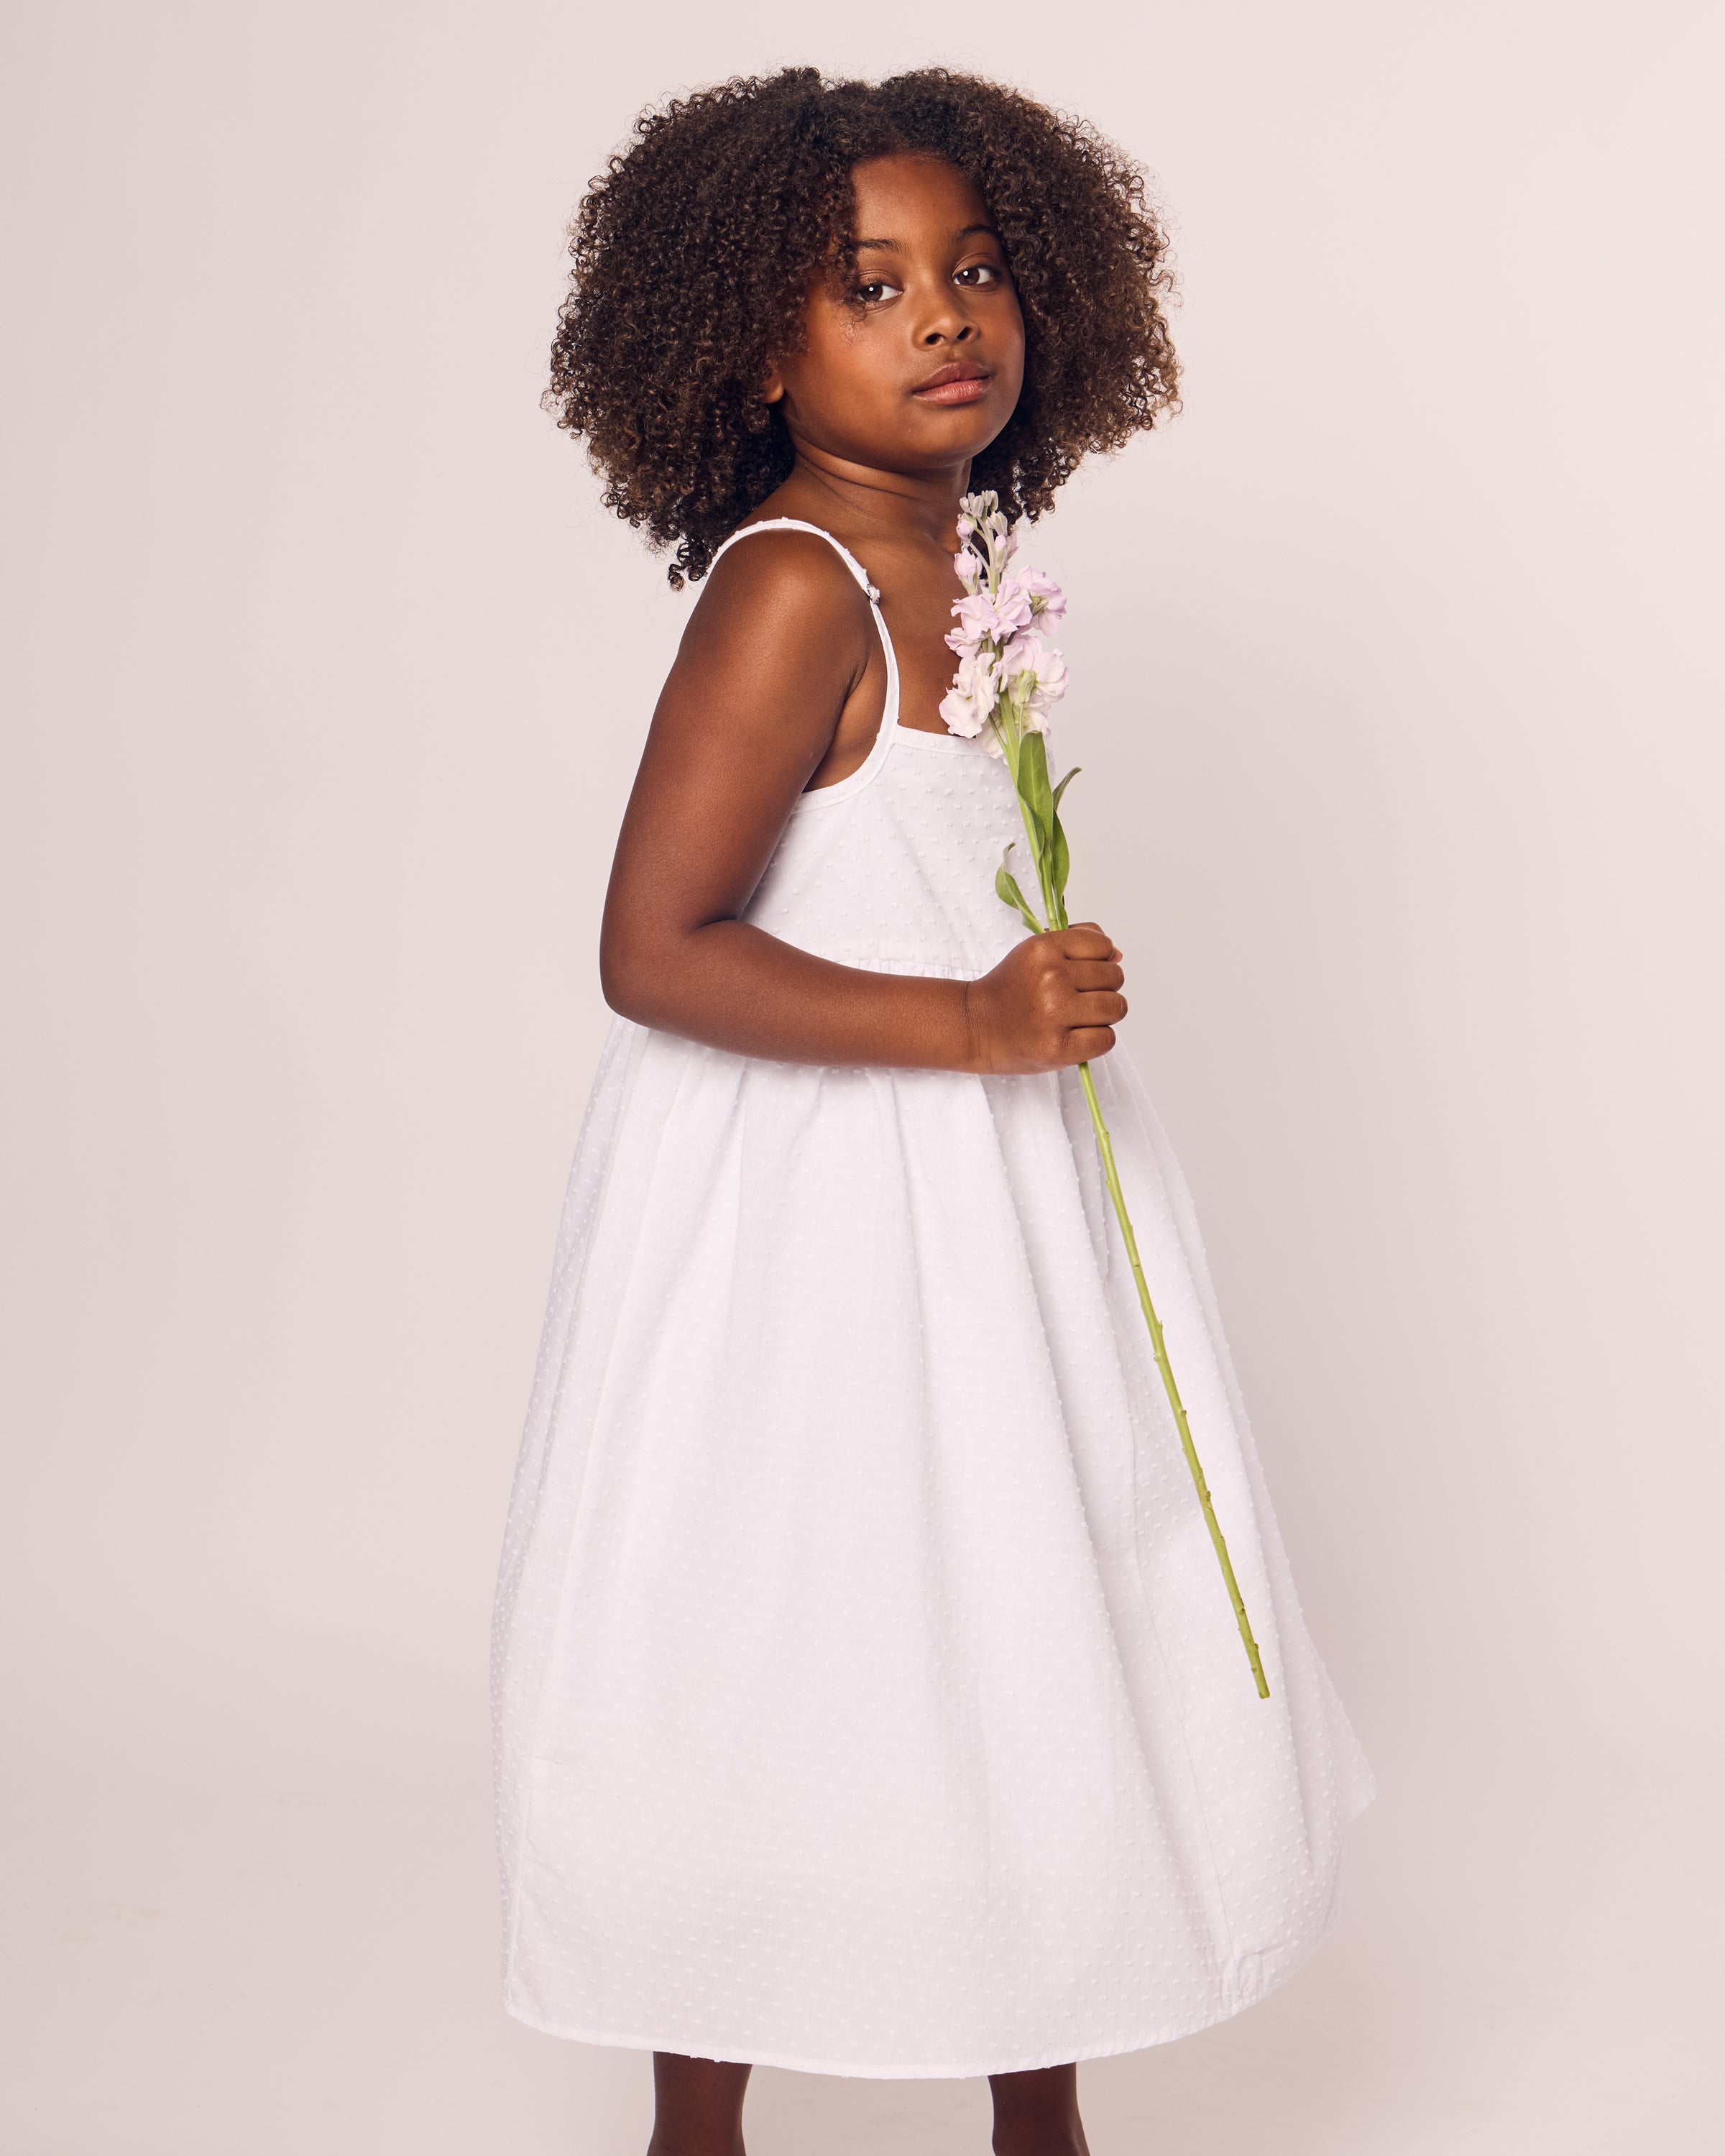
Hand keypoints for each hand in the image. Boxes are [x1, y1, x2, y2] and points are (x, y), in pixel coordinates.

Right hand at [963, 924, 1126, 1074]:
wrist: (976, 1026)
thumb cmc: (1011, 988)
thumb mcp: (1037, 951)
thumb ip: (1078, 942)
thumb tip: (1119, 955)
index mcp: (1044, 948)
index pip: (1103, 945)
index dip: (1099, 960)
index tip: (1082, 972)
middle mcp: (1051, 978)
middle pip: (1115, 977)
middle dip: (1102, 988)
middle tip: (1077, 998)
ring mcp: (1055, 1014)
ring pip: (1116, 1008)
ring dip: (1104, 1014)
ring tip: (1079, 1017)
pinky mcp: (1059, 1048)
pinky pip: (1107, 1039)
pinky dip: (1098, 1039)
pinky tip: (1077, 1035)